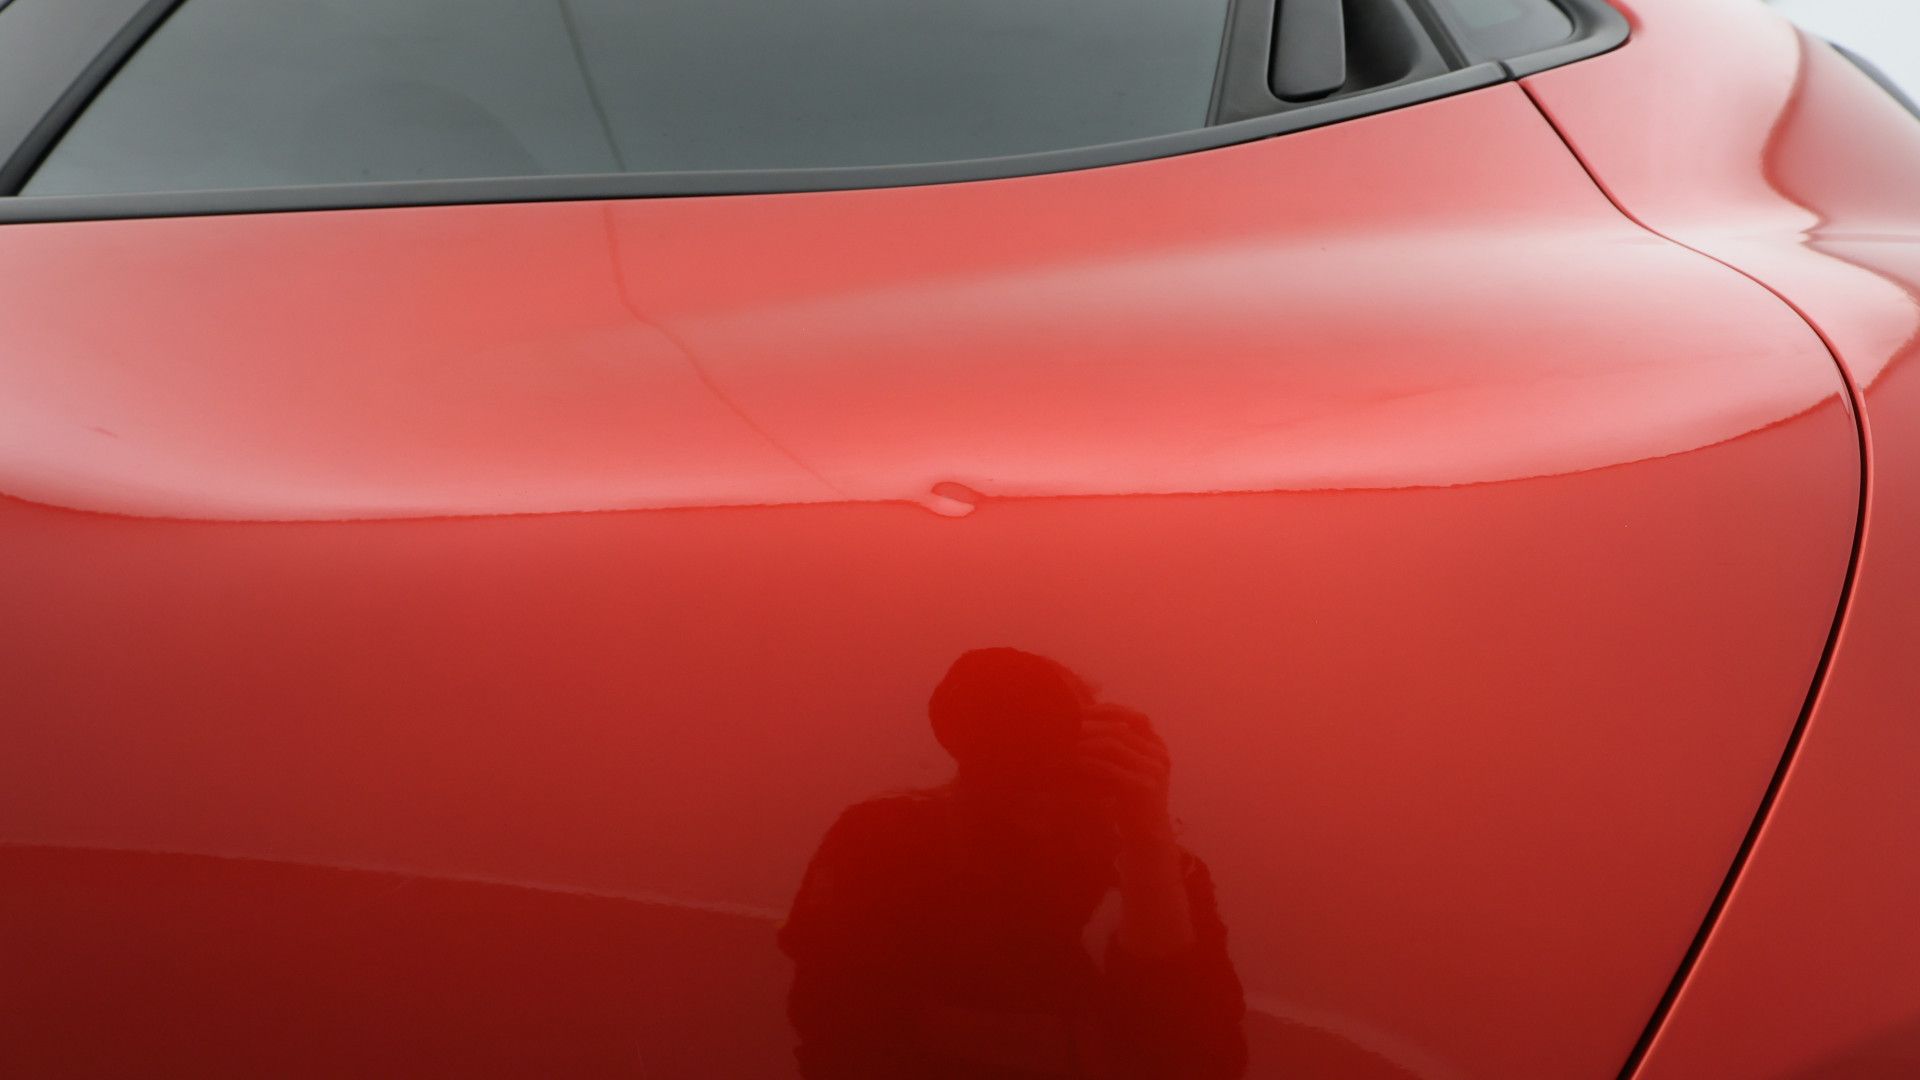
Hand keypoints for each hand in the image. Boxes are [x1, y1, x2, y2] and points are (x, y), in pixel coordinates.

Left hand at [1073, 704, 1174, 845]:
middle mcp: (1159, 753)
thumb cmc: (1129, 799)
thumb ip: (1114, 746)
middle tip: (1067, 725)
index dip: (1106, 711)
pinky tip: (1074, 763)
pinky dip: (1090, 764)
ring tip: (1067, 742)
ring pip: (1115, 746)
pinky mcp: (1145, 787)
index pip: (1133, 717)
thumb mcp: (1124, 767)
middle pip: (1121, 729)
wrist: (1146, 834)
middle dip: (1092, 726)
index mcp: (1156, 745)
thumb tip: (1086, 720)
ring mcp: (1155, 769)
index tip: (1079, 711)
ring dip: (1087, 742)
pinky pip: (1112, 769)